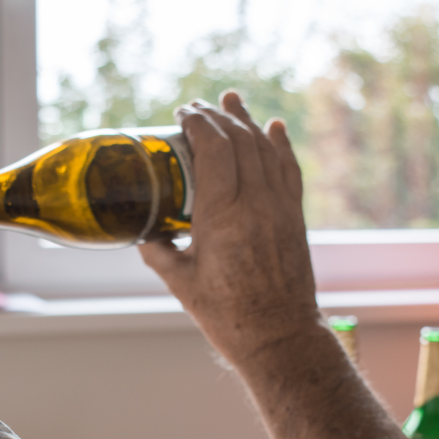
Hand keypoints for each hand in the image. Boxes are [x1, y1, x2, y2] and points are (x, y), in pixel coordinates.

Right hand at [139, 92, 324, 364]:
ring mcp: (279, 209)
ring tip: (232, 101)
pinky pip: (289, 170)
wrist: (278, 336)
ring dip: (247, 121)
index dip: (199, 123)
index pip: (213, 148)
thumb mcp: (181, 283)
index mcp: (222, 215)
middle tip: (199, 107)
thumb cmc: (228, 316)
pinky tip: (274, 128)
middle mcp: (254, 204)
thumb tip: (145, 234)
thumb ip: (159, 252)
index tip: (183, 114)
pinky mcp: (294, 219)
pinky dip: (280, 145)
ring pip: (265, 149)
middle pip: (239, 140)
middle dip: (218, 116)